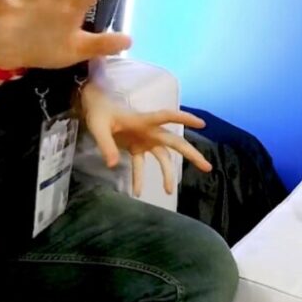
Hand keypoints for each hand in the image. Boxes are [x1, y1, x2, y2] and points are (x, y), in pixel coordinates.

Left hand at [83, 100, 212, 196]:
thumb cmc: (99, 112)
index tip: (202, 124)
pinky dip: (139, 179)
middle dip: (191, 154)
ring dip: (167, 173)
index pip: (167, 117)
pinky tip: (137, 192)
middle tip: (207, 167)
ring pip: (163, 157)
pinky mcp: (136, 148)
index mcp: (143, 120)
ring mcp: (144, 140)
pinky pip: (141, 165)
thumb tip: (114, 165)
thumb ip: (106, 145)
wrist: (94, 108)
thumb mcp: (98, 127)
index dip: (184, 119)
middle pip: (174, 142)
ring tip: (169, 192)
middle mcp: (149, 131)